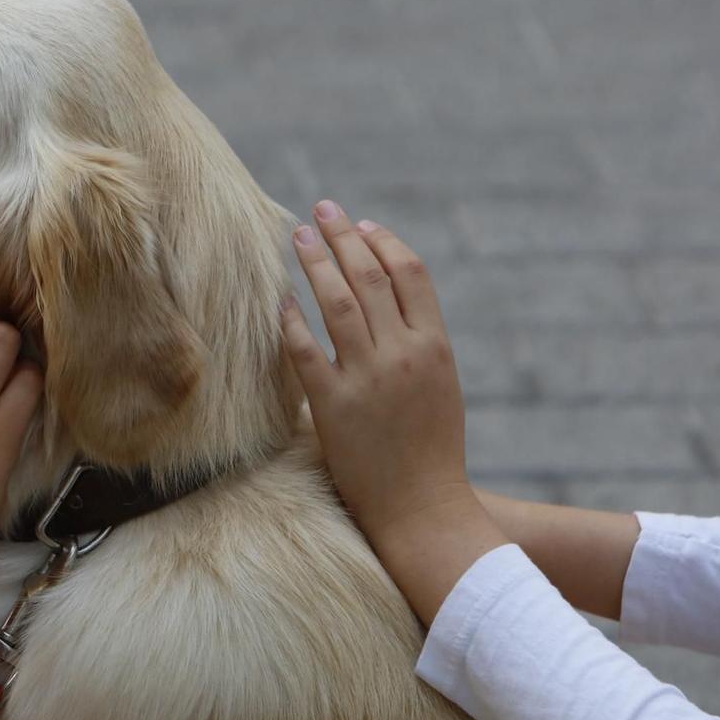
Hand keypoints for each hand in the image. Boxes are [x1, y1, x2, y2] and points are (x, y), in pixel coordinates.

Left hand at [280, 201, 482, 546]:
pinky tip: (280, 299)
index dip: (384, 242)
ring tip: (297, 234)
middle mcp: (403, 354)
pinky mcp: (334, 405)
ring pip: (337, 302)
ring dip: (315, 262)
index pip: (410, 274)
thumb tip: (383, 300)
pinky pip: (304, 349)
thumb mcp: (440, 385)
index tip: (362, 224)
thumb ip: (416, 341)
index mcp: (435, 346)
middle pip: (370, 276)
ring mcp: (367, 378)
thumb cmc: (431, 449)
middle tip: (322, 209)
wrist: (423, 510)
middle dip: (343, 236)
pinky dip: (291, 319)